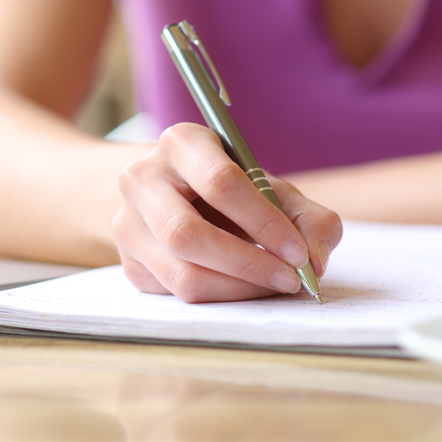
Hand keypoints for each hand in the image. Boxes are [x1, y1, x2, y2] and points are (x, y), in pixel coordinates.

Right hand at [113, 123, 341, 301]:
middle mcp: (141, 179)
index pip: (220, 183)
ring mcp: (127, 224)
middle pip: (187, 234)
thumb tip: (315, 261)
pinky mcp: (129, 263)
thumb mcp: (272, 189)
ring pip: (181, 273)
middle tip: (288, 279)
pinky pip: (176, 294)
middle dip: (247, 264)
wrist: (174, 195)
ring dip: (237, 289)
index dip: (264, 223)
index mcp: (181, 143)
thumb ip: (309, 218)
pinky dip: (220, 299)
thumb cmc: (232, 191)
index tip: (298, 252)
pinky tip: (242, 287)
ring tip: (271, 285)